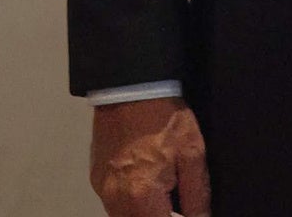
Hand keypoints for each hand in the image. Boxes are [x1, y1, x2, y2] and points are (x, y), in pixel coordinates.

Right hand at [90, 97, 211, 216]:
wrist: (131, 87)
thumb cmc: (165, 118)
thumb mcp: (192, 152)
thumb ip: (196, 195)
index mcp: (142, 195)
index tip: (186, 211)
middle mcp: (116, 199)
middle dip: (158, 216)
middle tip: (174, 202)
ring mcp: (102, 190)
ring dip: (144, 213)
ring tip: (160, 192)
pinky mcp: (95, 179)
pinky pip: (113, 204)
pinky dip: (129, 202)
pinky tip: (143, 183)